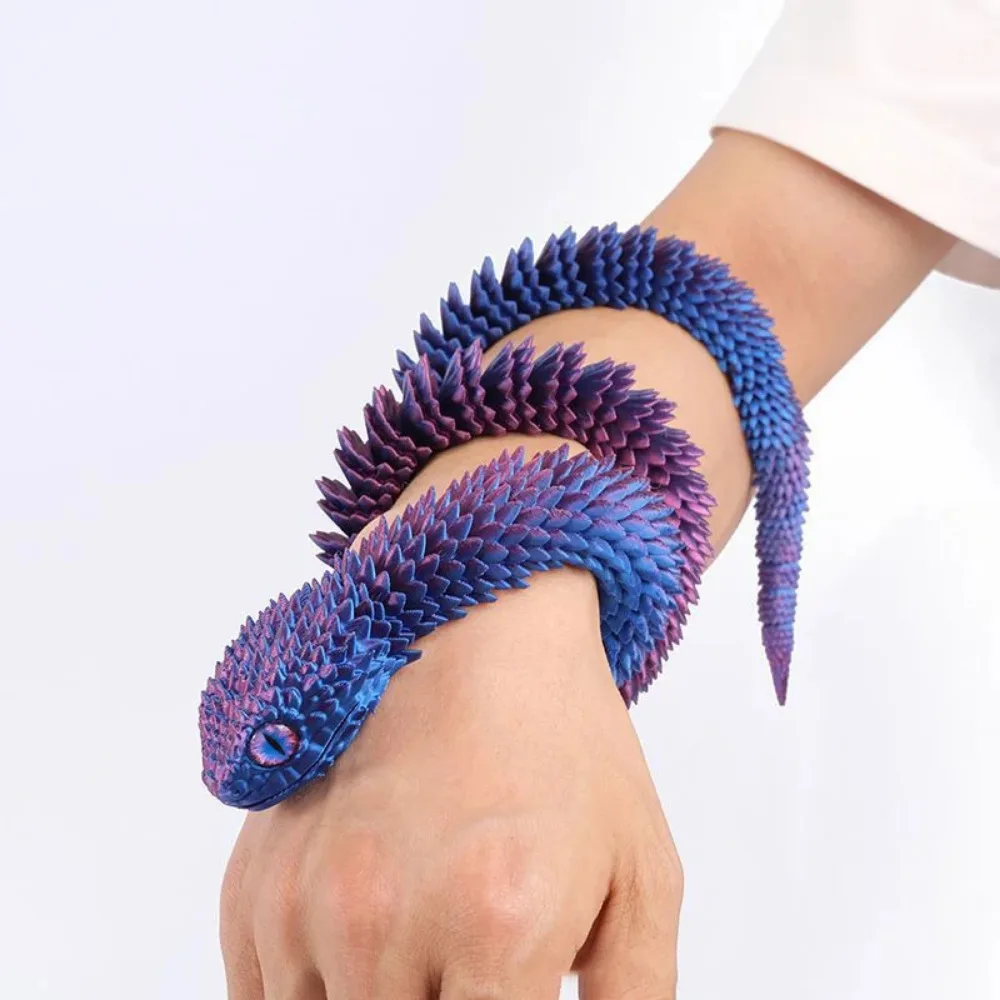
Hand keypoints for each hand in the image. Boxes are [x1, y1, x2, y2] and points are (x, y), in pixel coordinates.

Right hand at [219, 567, 683, 998]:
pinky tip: (368, 947)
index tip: (500, 993)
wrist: (474, 633)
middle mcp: (383, 920)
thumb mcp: (640, 876)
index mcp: (497, 925)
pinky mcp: (253, 885)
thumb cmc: (564, 746)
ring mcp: (303, 903)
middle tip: (464, 969)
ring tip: (425, 955)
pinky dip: (315, 999)